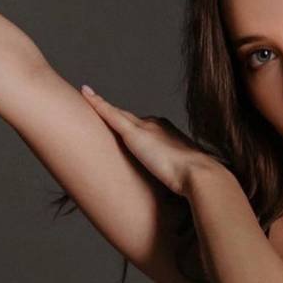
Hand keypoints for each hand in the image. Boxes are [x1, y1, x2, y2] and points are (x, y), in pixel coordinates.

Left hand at [79, 84, 223, 195]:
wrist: (198, 174)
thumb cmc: (195, 180)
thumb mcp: (184, 175)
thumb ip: (176, 176)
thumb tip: (175, 189)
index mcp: (168, 133)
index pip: (146, 129)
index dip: (135, 131)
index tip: (127, 136)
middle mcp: (156, 125)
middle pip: (129, 120)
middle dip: (116, 118)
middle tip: (97, 111)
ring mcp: (145, 128)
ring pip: (117, 116)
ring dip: (102, 109)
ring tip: (84, 100)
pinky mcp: (134, 134)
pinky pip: (111, 114)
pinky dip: (98, 104)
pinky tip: (86, 93)